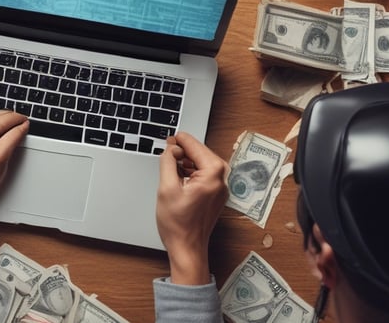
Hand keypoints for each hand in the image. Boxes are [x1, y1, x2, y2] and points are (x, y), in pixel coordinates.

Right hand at [156, 132, 228, 284]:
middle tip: (166, 150)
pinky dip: (191, 171)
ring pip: (202, 163)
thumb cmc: (178, 224)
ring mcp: (221, 188)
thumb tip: (171, 149)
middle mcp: (222, 179)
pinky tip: (178, 176)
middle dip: (183, 150)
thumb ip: (168, 162)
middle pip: (201, 153)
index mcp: (213, 174)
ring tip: (169, 165)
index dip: (178, 142)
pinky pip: (204, 174)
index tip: (168, 140)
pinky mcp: (216, 194)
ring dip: (186, 161)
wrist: (187, 248)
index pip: (195, 146)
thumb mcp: (166, 187)